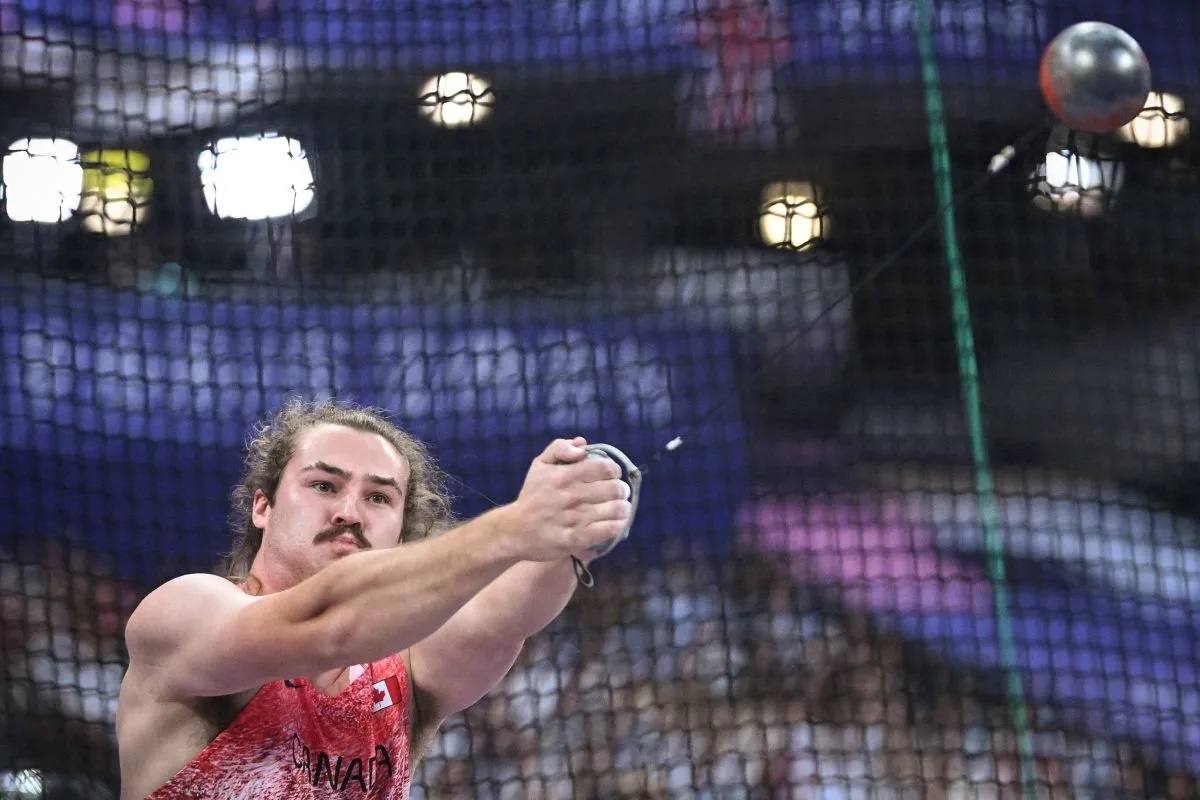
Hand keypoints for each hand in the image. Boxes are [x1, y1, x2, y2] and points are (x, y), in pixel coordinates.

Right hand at [507, 437, 632, 561]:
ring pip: (615, 510)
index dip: (614, 470)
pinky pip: (608, 531)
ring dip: (623, 508)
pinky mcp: (576, 539)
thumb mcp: (540, 465)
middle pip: (615, 488)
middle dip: (622, 489)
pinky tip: (615, 523)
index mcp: (564, 475)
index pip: (604, 467)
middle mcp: (571, 496)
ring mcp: (574, 519)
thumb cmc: (532, 495)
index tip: (613, 475)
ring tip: (621, 508)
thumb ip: (560, 448)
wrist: (515, 530)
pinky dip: (617, 525)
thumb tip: (583, 444)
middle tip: (619, 492)